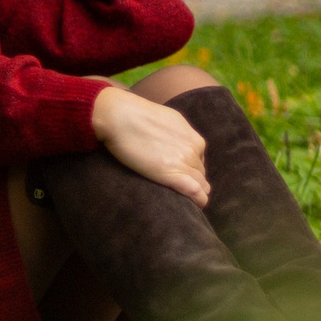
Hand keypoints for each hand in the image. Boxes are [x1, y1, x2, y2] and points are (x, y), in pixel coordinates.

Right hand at [92, 86, 208, 204]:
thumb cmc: (137, 115)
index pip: (199, 161)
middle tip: (182, 190)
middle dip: (194, 181)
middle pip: (200, 173)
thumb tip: (176, 143)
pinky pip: (195, 191)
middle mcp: (194, 150)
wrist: (120, 117)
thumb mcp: (169, 120)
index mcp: (194, 138)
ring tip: (187, 200)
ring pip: (200, 184)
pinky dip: (199, 200)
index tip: (184, 177)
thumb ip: (179, 134)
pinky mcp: (172, 174)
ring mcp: (184, 162)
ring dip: (194, 191)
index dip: (192, 170)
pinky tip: (198, 206)